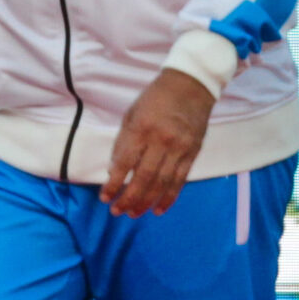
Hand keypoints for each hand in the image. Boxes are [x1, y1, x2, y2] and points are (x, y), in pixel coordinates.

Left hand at [102, 69, 216, 215]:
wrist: (191, 85)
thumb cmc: (155, 98)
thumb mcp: (132, 114)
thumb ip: (123, 142)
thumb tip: (114, 171)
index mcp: (141, 128)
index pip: (124, 163)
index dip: (113, 183)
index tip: (105, 198)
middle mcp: (161, 140)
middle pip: (144, 178)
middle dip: (129, 198)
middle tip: (118, 212)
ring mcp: (180, 148)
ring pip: (162, 183)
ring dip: (147, 202)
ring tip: (134, 213)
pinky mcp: (193, 152)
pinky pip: (180, 180)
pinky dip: (169, 197)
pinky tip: (159, 209)